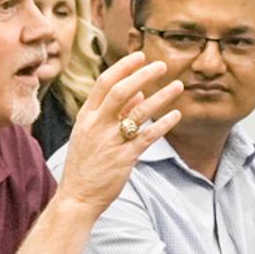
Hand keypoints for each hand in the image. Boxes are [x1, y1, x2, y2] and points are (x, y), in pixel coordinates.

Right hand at [54, 52, 184, 212]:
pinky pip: (148, 136)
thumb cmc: (85, 165)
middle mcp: (97, 125)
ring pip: (139, 112)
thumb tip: (138, 94)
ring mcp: (110, 141)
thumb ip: (113, 113)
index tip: (140, 56)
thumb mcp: (91, 134)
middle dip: (143, 74)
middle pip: (121, 91)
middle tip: (162, 65)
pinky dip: (164, 124)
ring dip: (161, 96)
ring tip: (178, 86)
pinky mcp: (124, 158)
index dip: (124, 67)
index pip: (104, 82)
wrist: (77, 197)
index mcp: (86, 116)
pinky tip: (176, 115)